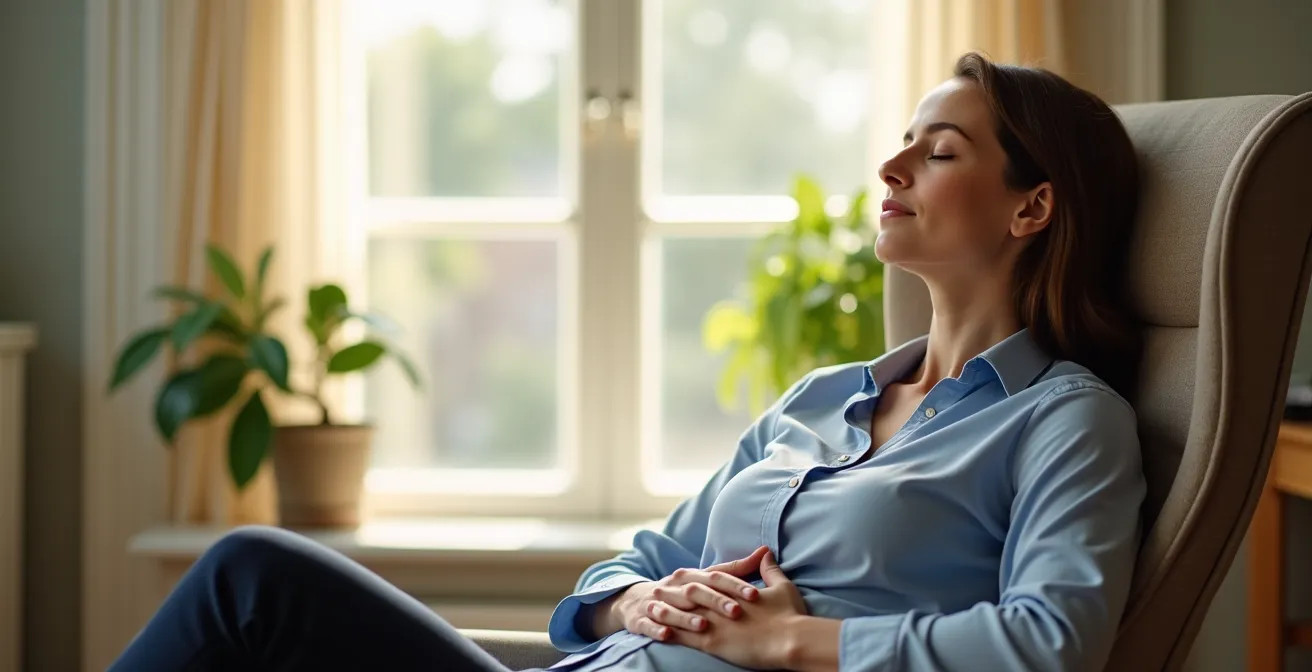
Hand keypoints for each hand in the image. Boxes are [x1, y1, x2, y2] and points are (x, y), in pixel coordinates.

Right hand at [603, 546, 769, 641]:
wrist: (637, 601)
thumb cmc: (682, 591)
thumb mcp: (706, 578)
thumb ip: (736, 569)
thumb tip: (766, 551)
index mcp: (691, 575)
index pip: (715, 577)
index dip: (735, 585)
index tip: (755, 595)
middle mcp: (674, 586)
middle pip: (695, 592)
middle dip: (715, 601)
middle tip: (737, 612)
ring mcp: (656, 602)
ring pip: (671, 608)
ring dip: (686, 617)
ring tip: (703, 625)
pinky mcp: (641, 619)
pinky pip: (648, 624)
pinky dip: (657, 629)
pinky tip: (667, 635)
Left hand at [667, 548, 808, 669]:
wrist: (791, 640)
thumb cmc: (789, 615)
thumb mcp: (781, 586)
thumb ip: (770, 570)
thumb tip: (765, 552)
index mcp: (732, 591)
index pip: (708, 581)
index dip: (693, 579)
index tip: (680, 576)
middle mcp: (719, 604)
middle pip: (688, 595)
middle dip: (672, 592)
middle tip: (657, 588)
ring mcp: (713, 623)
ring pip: (681, 615)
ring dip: (666, 612)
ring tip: (651, 609)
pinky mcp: (712, 643)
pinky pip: (685, 638)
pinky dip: (671, 635)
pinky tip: (661, 634)